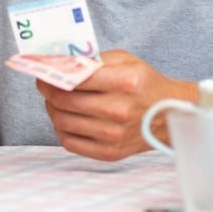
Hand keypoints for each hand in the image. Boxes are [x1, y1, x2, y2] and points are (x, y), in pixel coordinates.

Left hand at [37, 49, 193, 161]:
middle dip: (47, 90)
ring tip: (55, 100)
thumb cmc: (145, 84)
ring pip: (62, 121)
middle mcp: (119, 110)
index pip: (75, 78)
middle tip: (45, 84)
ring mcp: (114, 135)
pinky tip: (66, 118)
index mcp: (125, 82)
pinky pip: (70, 142)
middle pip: (64, 100)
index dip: (52, 73)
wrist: (170, 115)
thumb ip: (93, 59)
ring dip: (52, 108)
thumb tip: (58, 62)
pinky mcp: (110, 152)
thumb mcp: (125, 60)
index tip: (42, 70)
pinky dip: (61, 129)